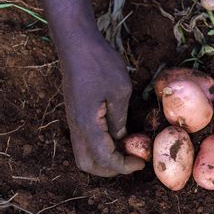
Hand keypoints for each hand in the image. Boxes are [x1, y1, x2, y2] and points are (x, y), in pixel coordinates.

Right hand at [60, 35, 144, 176]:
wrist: (76, 43)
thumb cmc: (100, 63)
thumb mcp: (120, 90)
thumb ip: (119, 118)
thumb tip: (121, 138)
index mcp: (87, 124)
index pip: (104, 158)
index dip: (123, 166)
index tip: (141, 164)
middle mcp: (76, 126)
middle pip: (87, 164)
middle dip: (110, 170)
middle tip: (132, 162)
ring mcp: (73, 121)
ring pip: (83, 154)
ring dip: (104, 160)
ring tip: (126, 153)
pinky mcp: (75, 114)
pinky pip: (84, 141)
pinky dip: (99, 148)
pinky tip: (117, 138)